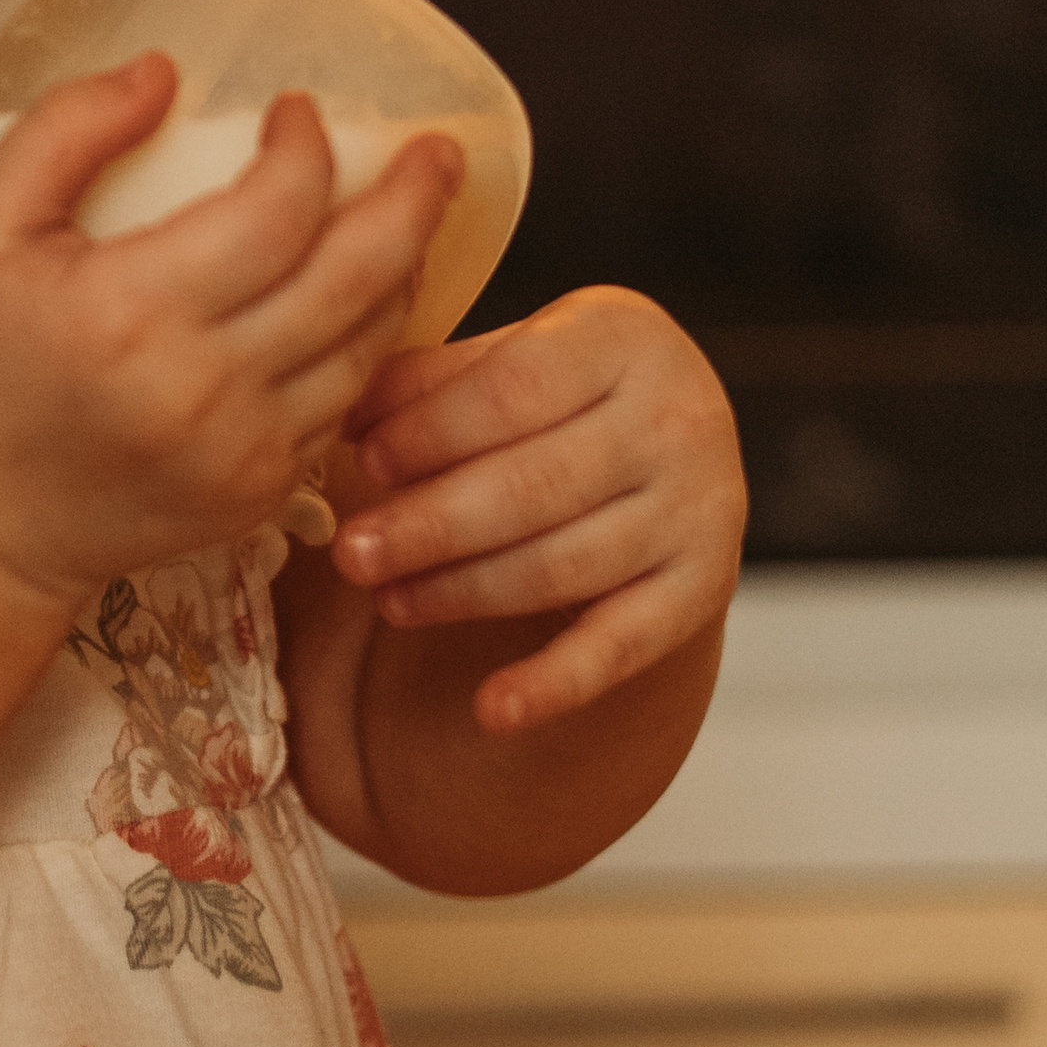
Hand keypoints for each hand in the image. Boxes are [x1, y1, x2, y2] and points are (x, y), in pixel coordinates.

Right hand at [0, 55, 461, 602]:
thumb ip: (66, 130)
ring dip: (404, 269)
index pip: (276, 212)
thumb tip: (163, 71)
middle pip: (355, 277)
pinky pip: (347, 402)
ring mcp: (246, 450)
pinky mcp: (264, 492)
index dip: (307, 149)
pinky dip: (368, 341)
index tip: (297, 112)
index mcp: (132, 310)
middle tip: (437, 152)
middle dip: (413, 201)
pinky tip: (363, 297)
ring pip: (370, 342)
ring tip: (412, 215)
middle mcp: (203, 387)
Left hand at [330, 287, 745, 732]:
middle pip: (535, 485)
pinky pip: (623, 646)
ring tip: (389, 601)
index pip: (512, 388)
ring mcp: (702, 505)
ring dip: (464, 592)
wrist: (669, 437)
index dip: (430, 432)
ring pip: (564, 565)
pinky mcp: (704, 586)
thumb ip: (429, 383)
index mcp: (622, 337)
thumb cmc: (557, 393)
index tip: (361, 463)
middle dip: (431, 526)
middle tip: (351, 555)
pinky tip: (492, 709)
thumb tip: (343, 418)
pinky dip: (557, 683)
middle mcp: (679, 415)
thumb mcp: (506, 358)